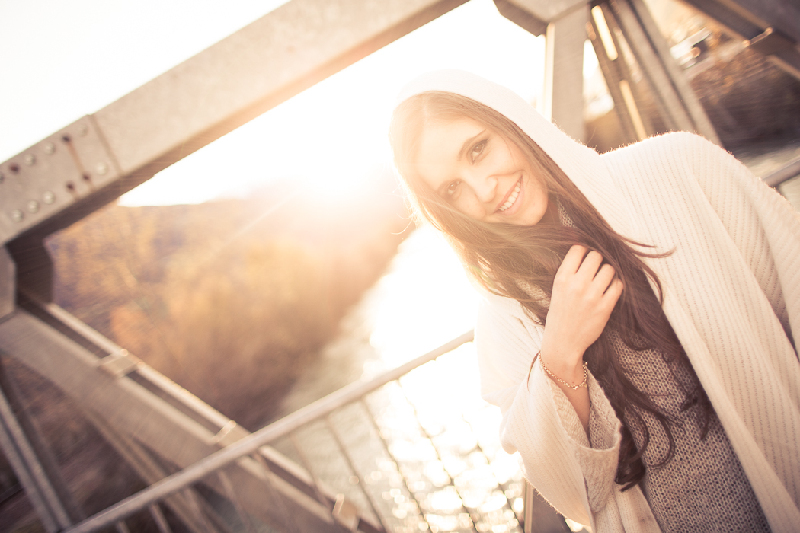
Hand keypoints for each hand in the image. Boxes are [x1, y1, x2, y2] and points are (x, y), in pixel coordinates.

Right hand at [540, 245, 622, 380]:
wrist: (563, 342)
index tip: (585, 255)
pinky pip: (618, 285)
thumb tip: (587, 251)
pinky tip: (609, 289)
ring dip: (608, 272)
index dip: (584, 250)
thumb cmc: (560, 314)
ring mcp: (592, 296)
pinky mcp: (605, 308)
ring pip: (609, 269)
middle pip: (596, 256)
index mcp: (562, 278)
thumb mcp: (556, 290)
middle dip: (597, 260)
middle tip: (596, 268)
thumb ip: (569, 272)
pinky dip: (616, 284)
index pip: (578, 249)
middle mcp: (577, 285)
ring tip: (603, 279)